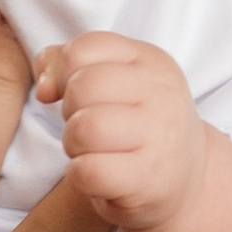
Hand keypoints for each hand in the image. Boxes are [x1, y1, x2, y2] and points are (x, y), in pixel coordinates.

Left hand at [36, 33, 204, 231]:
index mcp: (151, 61)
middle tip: (87, 128)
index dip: (63, 73)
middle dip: (70, 110)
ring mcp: (160, 137)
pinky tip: (97, 175)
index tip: (76, 95)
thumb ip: (66, 66)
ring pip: (83, 128)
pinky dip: (79, 175)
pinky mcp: (147, 179)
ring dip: (73, 144)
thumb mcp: (114, 82)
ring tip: (92, 151)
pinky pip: (87, 170)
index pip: (84, 48)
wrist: (186, 183)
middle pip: (81, 87)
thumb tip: (45, 88)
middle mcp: (162, 93)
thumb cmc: (136, 128)